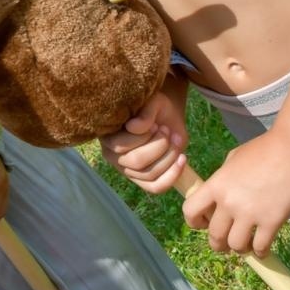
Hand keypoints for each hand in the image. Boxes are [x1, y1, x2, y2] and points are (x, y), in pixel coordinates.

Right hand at [100, 76, 189, 193]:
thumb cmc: (154, 108)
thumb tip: (133, 127)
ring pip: (149, 174)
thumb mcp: (152, 103)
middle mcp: (112, 155)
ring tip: (176, 140)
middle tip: (167, 131)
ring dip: (169, 157)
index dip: (144, 136)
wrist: (164, 117)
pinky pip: (156, 187)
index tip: (157, 124)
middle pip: (136, 161)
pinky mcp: (142, 181)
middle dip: (159, 146)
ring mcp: (126, 170)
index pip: (122, 145)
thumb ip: (144, 113)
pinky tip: (182, 158)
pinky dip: (173, 175)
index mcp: (107, 135)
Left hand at [182, 131, 289, 256]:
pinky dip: (260, 252)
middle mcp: (228, 202)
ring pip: (236, 246)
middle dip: (218, 243)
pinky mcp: (272, 221)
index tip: (204, 223)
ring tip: (245, 245)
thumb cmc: (264, 149)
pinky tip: (262, 248)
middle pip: (214, 236)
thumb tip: (220, 195)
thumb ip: (223, 179)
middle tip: (226, 242)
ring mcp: (250, 213)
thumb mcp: (233, 159)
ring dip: (239, 249)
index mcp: (216, 184)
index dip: (194, 222)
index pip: (190, 211)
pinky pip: (260, 247)